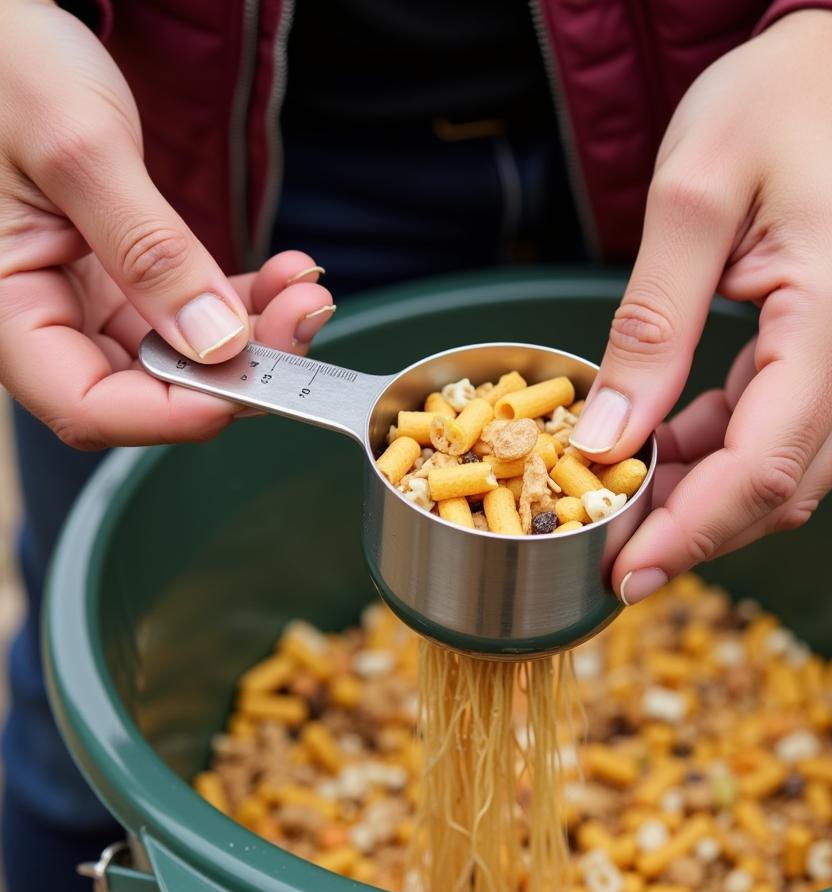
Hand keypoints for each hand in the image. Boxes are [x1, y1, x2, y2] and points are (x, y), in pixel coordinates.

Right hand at [0, 1, 334, 447]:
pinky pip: (195, 312)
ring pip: (186, 354)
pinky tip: (284, 274)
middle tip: (302, 316)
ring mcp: (89, 302)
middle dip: (238, 367)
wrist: (5, 23)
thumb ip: (148, 250)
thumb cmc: (6, 62)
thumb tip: (214, 341)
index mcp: (6, 307)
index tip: (250, 386)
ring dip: (257, 333)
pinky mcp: (126, 279)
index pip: (89, 407)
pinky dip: (245, 300)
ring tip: (304, 288)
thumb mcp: (77, 148)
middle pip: (151, 388)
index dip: (172, 414)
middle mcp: (48, 318)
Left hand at [571, 10, 831, 603]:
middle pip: (778, 493)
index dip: (686, 536)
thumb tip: (609, 442)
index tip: (620, 575)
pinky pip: (791, 438)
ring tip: (621, 488)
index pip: (762, 472)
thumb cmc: (782, 104)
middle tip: (601, 545)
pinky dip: (725, 455)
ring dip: (701, 495)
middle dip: (687, 530)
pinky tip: (669, 443)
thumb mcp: (690, 202)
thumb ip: (649, 332)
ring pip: (786, 476)